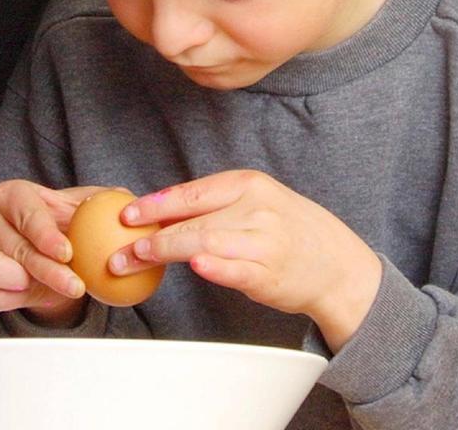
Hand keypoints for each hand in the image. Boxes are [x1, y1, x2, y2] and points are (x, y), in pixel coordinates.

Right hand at [0, 180, 109, 323]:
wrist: (41, 256)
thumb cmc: (62, 227)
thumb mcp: (83, 209)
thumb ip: (105, 201)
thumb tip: (126, 199)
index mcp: (12, 194)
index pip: (27, 213)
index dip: (45, 234)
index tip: (68, 252)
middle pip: (18, 249)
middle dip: (48, 270)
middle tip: (76, 285)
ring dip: (30, 287)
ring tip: (57, 291)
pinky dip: (17, 300)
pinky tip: (40, 295)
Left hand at [114, 169, 381, 349]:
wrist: (337, 265)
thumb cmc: (287, 231)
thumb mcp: (255, 204)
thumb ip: (212, 206)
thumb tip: (155, 212)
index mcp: (248, 185)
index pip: (192, 193)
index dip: (155, 204)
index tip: (126, 214)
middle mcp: (256, 209)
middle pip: (192, 221)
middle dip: (150, 236)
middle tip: (120, 249)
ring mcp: (264, 241)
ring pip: (205, 244)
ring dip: (166, 252)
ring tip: (135, 260)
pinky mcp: (269, 273)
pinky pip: (236, 270)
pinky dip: (214, 268)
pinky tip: (194, 267)